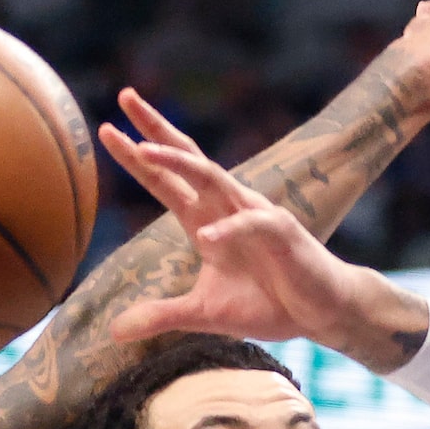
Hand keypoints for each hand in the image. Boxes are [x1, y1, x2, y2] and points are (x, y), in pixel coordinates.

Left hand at [100, 92, 427, 372]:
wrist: (323, 312)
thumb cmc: (269, 304)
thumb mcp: (205, 315)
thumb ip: (162, 316)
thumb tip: (115, 332)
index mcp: (206, 220)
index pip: (166, 181)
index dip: (137, 157)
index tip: (106, 131)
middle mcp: (227, 207)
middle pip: (187, 158)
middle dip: (155, 129)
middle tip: (125, 96)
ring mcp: (255, 215)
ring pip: (213, 177)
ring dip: (178, 162)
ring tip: (144, 151)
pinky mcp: (282, 233)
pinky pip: (250, 223)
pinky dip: (229, 229)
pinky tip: (208, 239)